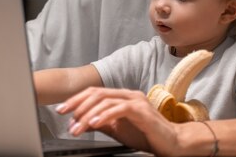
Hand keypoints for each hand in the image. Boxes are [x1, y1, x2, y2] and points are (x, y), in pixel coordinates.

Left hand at [56, 86, 182, 156]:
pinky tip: (93, 123)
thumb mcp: (118, 129)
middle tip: (65, 116)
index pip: (95, 93)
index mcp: (122, 97)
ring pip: (105, 101)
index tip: (63, 110)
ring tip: (76, 126)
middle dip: (77, 104)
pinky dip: (104, 116)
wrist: (172, 143)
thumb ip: (102, 123)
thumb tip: (82, 123)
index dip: (77, 100)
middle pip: (97, 93)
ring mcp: (136, 100)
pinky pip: (119, 109)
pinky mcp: (142, 110)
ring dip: (87, 114)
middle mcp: (128, 94)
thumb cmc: (147, 135)